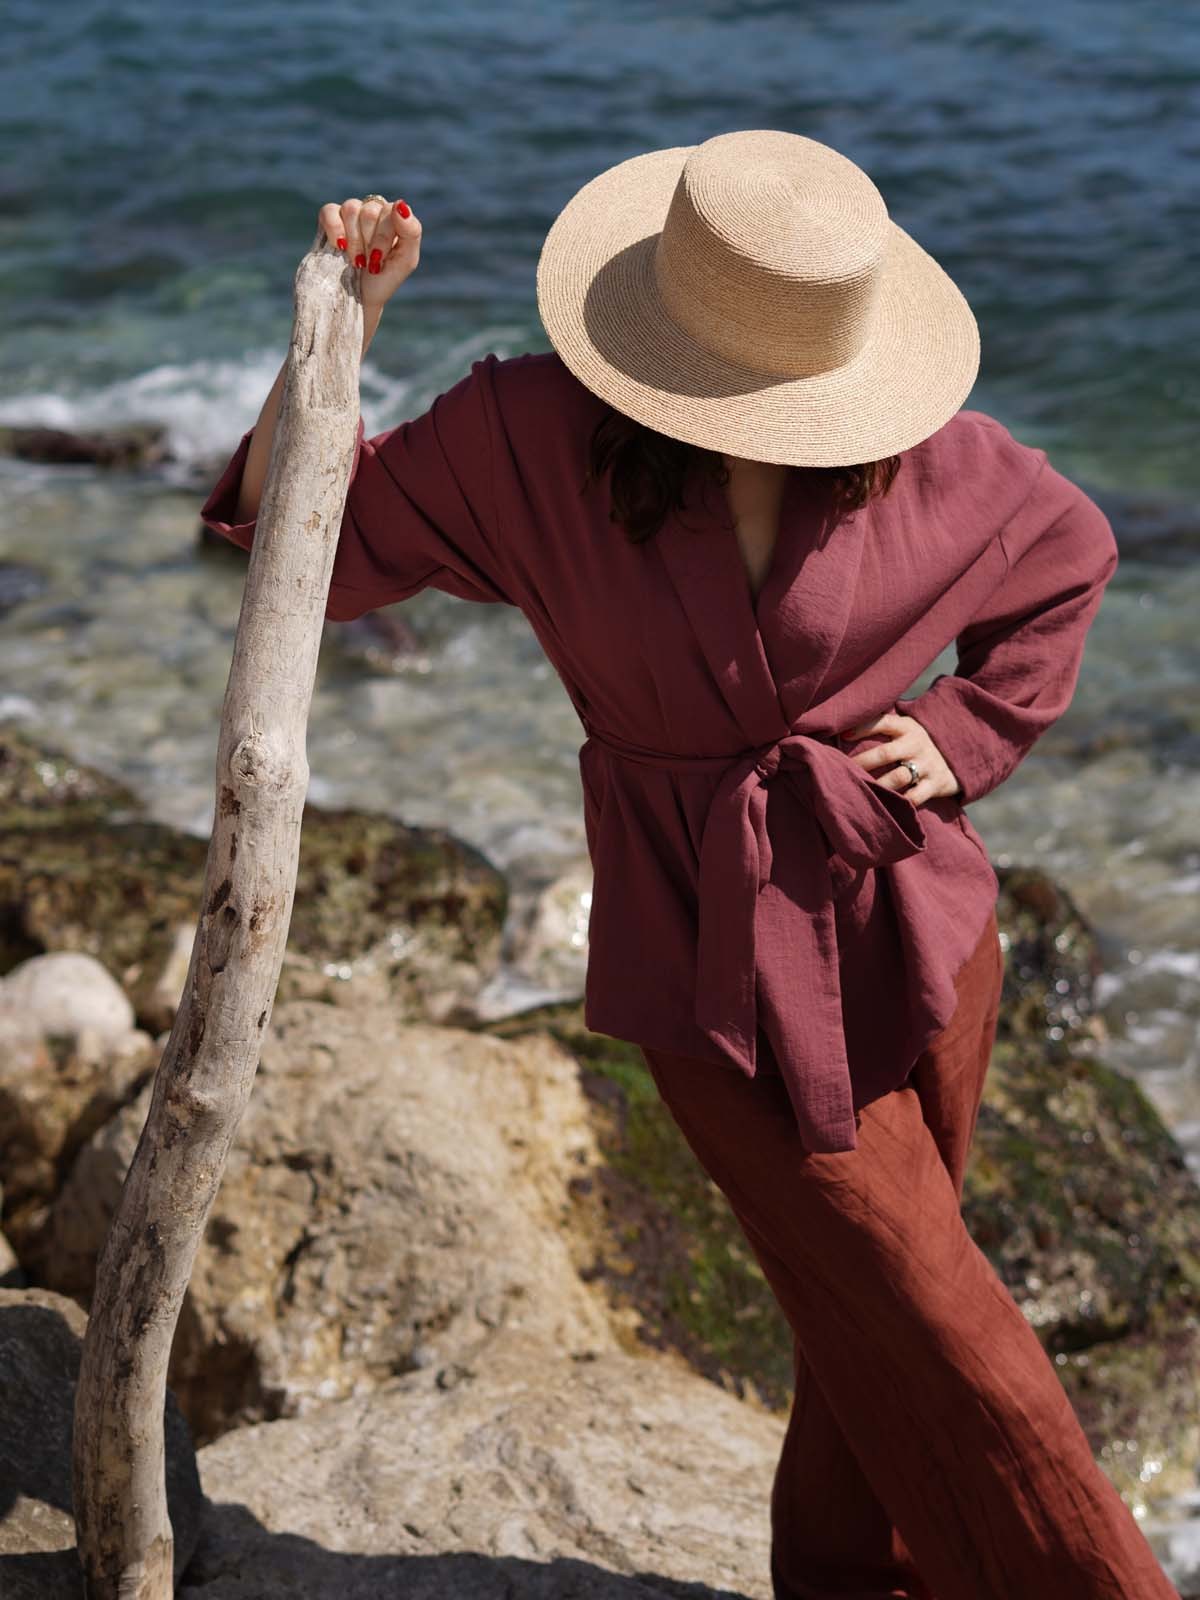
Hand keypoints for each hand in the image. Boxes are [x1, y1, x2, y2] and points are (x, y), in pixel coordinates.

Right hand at [318, 195, 421, 309]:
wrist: (359, 297)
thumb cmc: (385, 278)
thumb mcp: (406, 260)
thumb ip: (411, 231)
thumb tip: (401, 204)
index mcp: (394, 217)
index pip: (391, 211)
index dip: (383, 238)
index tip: (379, 260)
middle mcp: (373, 209)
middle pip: (370, 211)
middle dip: (369, 243)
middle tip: (368, 262)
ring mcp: (352, 211)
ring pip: (351, 208)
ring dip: (353, 240)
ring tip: (355, 260)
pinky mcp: (330, 217)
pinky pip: (330, 210)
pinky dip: (335, 229)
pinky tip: (339, 246)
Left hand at [838, 711, 961, 806]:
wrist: (961, 756)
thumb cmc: (919, 744)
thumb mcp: (908, 729)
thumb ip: (885, 725)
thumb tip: (845, 726)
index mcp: (908, 727)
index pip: (883, 722)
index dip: (862, 728)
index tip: (843, 735)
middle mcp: (917, 744)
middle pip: (885, 753)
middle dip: (863, 762)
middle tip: (842, 771)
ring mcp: (927, 765)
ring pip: (898, 777)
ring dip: (878, 785)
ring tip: (860, 790)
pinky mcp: (935, 784)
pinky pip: (915, 797)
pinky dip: (899, 803)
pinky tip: (884, 806)